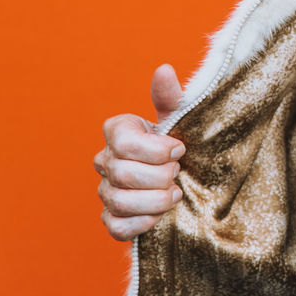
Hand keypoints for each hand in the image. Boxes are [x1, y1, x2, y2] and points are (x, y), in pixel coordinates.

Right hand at [94, 64, 186, 240]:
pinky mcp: (111, 218)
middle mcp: (104, 159)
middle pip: (123, 173)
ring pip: (119, 201)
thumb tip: (164, 69)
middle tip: (179, 173)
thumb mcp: (181, 121)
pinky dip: (142, 223)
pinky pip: (116, 227)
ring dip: (155, 201)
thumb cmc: (182, 145)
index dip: (157, 150)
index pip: (123, 141)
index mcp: (118, 130)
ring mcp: (105, 190)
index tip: (180, 149)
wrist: (190, 179)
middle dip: (160, 176)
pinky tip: (161, 215)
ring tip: (175, 194)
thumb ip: (171, 98)